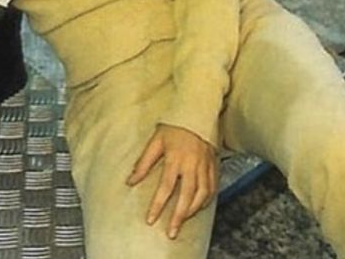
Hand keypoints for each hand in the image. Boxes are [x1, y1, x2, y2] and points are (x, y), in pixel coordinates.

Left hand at [126, 124, 216, 239]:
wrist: (196, 111)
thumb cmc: (173, 126)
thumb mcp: (155, 141)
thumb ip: (143, 162)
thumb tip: (130, 180)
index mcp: (175, 158)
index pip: (166, 188)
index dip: (158, 205)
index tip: (151, 219)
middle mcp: (192, 165)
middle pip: (186, 197)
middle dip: (178, 217)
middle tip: (171, 232)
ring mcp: (205, 166)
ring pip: (202, 195)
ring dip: (192, 211)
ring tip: (182, 221)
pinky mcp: (214, 165)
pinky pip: (212, 188)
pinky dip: (206, 201)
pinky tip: (198, 207)